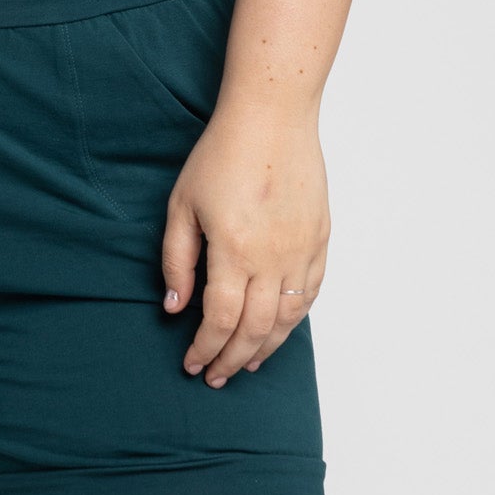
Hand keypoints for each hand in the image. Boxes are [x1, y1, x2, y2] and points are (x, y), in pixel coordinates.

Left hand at [161, 104, 329, 383]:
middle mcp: (273, 258)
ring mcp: (302, 250)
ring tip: (246, 362)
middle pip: (255, 329)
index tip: (192, 364)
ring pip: (288, 318)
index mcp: (234, 251)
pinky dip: (295, 318)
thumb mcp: (182, 204)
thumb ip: (177, 260)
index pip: (221, 320)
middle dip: (232, 358)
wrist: (272, 118)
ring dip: (266, 347)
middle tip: (215, 376)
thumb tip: (175, 307)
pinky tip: (280, 327)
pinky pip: (311, 292)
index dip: (206, 349)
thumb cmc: (221, 154)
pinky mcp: (320, 239)